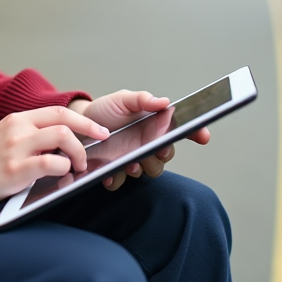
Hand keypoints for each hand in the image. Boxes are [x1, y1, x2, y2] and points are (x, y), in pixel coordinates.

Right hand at [0, 107, 109, 205]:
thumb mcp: (5, 138)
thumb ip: (30, 136)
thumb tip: (64, 145)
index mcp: (17, 119)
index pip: (58, 111)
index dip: (83, 120)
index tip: (99, 130)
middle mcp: (18, 128)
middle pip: (65, 121)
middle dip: (89, 131)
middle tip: (100, 143)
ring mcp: (17, 147)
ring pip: (63, 138)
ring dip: (78, 153)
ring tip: (78, 166)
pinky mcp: (15, 169)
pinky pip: (51, 164)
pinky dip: (64, 169)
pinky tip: (63, 176)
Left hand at [69, 90, 211, 191]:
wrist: (78, 123)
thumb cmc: (104, 110)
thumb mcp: (123, 99)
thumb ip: (143, 99)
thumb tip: (165, 102)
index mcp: (153, 126)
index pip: (180, 131)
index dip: (196, 133)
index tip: (203, 136)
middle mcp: (146, 144)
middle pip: (166, 156)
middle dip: (163, 155)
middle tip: (154, 150)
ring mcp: (131, 159)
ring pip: (148, 171)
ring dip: (143, 167)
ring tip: (130, 161)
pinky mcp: (114, 170)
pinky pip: (121, 181)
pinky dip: (117, 178)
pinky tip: (110, 173)